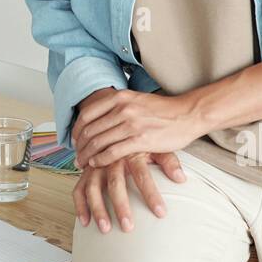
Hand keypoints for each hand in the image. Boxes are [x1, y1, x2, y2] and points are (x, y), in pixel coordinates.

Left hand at [73, 89, 204, 168]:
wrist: (188, 114)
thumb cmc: (163, 110)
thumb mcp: (137, 99)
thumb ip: (118, 106)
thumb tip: (100, 116)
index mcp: (120, 97)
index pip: (87, 113)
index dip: (76, 129)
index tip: (74, 139)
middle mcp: (123, 108)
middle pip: (90, 129)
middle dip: (79, 145)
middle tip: (75, 155)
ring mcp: (131, 124)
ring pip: (98, 141)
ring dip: (87, 154)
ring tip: (82, 162)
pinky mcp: (140, 140)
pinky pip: (113, 152)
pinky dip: (100, 160)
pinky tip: (96, 164)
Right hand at [74, 151, 186, 232]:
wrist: (117, 125)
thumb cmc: (141, 140)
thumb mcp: (156, 145)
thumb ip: (169, 161)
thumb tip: (182, 178)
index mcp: (131, 151)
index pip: (142, 175)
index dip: (151, 194)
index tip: (161, 214)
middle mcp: (111, 158)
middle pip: (115, 183)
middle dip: (120, 206)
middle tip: (128, 227)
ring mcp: (96, 165)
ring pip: (93, 187)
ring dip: (98, 208)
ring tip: (105, 229)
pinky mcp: (86, 171)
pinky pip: (78, 188)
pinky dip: (80, 205)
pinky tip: (84, 222)